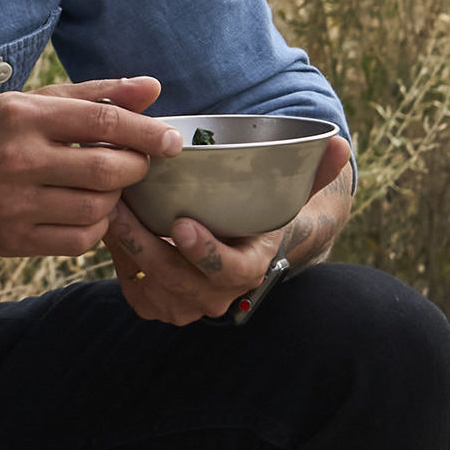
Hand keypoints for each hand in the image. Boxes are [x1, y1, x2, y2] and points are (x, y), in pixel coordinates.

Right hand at [0, 75, 184, 258]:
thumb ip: (96, 95)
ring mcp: (13, 204)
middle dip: (135, 168)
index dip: (147, 132)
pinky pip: (81, 240)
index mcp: (21, 117)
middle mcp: (15, 160)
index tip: (172, 142)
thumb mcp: (35, 103)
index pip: (102, 122)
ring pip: (98, 208)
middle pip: (107, 170)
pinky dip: (95, 227)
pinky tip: (85, 211)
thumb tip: (153, 88)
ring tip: (103, 186)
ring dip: (114, 198)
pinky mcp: (14, 239)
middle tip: (135, 164)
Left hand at [106, 134, 354, 325]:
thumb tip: (341, 144)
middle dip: (147, 245)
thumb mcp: (286, 194)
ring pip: (151, 287)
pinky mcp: (159, 304)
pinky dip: (119, 263)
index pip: (232, 270)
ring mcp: (188, 306)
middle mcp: (220, 296)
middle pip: (180, 280)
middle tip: (121, 209)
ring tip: (108, 212)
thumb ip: (311, 171)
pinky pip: (134, 290)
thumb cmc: (258, 214)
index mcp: (253, 267)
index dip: (207, 253)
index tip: (183, 225)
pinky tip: (109, 229)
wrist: (238, 247)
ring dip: (126, 253)